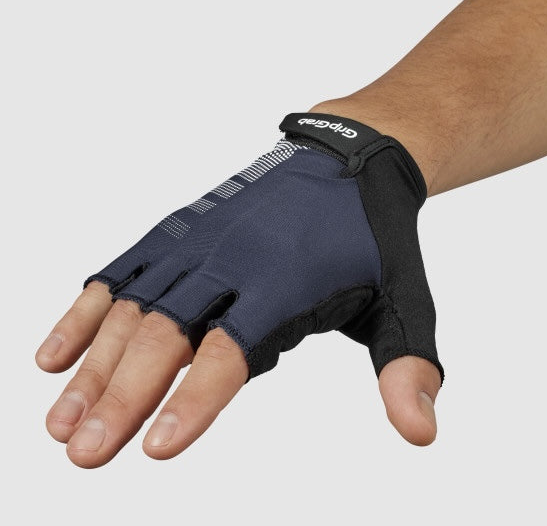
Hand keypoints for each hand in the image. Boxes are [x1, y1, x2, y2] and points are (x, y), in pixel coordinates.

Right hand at [36, 114, 442, 467]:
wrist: (347, 162)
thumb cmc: (372, 242)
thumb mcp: (403, 305)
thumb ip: (407, 368)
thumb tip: (423, 434)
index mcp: (285, 284)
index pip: (231, 351)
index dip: (194, 400)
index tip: (157, 449)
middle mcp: (232, 260)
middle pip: (166, 334)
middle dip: (123, 396)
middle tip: (84, 454)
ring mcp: (198, 240)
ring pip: (133, 306)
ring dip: (92, 364)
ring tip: (58, 420)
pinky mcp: (181, 228)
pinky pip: (122, 270)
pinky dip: (86, 310)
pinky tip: (55, 352)